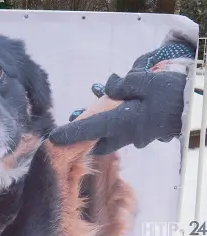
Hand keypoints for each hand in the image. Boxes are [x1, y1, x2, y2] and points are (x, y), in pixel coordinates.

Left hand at [49, 69, 186, 154]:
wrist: (194, 109)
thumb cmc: (171, 94)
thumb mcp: (145, 82)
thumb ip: (122, 85)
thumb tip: (108, 88)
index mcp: (122, 122)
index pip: (90, 129)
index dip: (70, 133)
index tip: (53, 138)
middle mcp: (126, 134)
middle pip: (98, 142)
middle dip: (84, 138)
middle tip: (73, 125)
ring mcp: (136, 137)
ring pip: (110, 138)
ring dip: (98, 129)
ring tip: (92, 110)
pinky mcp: (144, 133)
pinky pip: (122, 132)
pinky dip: (114, 123)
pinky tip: (116, 105)